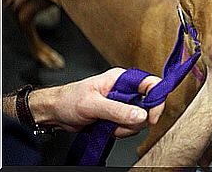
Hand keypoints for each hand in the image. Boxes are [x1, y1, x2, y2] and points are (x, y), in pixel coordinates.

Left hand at [30, 67, 164, 137]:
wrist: (56, 112)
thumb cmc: (69, 100)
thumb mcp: (92, 105)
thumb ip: (117, 110)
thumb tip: (140, 115)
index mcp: (122, 79)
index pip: (150, 84)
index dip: (156, 99)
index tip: (152, 116)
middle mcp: (125, 89)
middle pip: (147, 105)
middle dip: (135, 120)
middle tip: (120, 125)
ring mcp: (123, 103)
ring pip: (139, 119)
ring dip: (125, 128)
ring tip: (107, 126)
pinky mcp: (119, 115)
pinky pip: (130, 126)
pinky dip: (120, 132)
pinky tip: (106, 129)